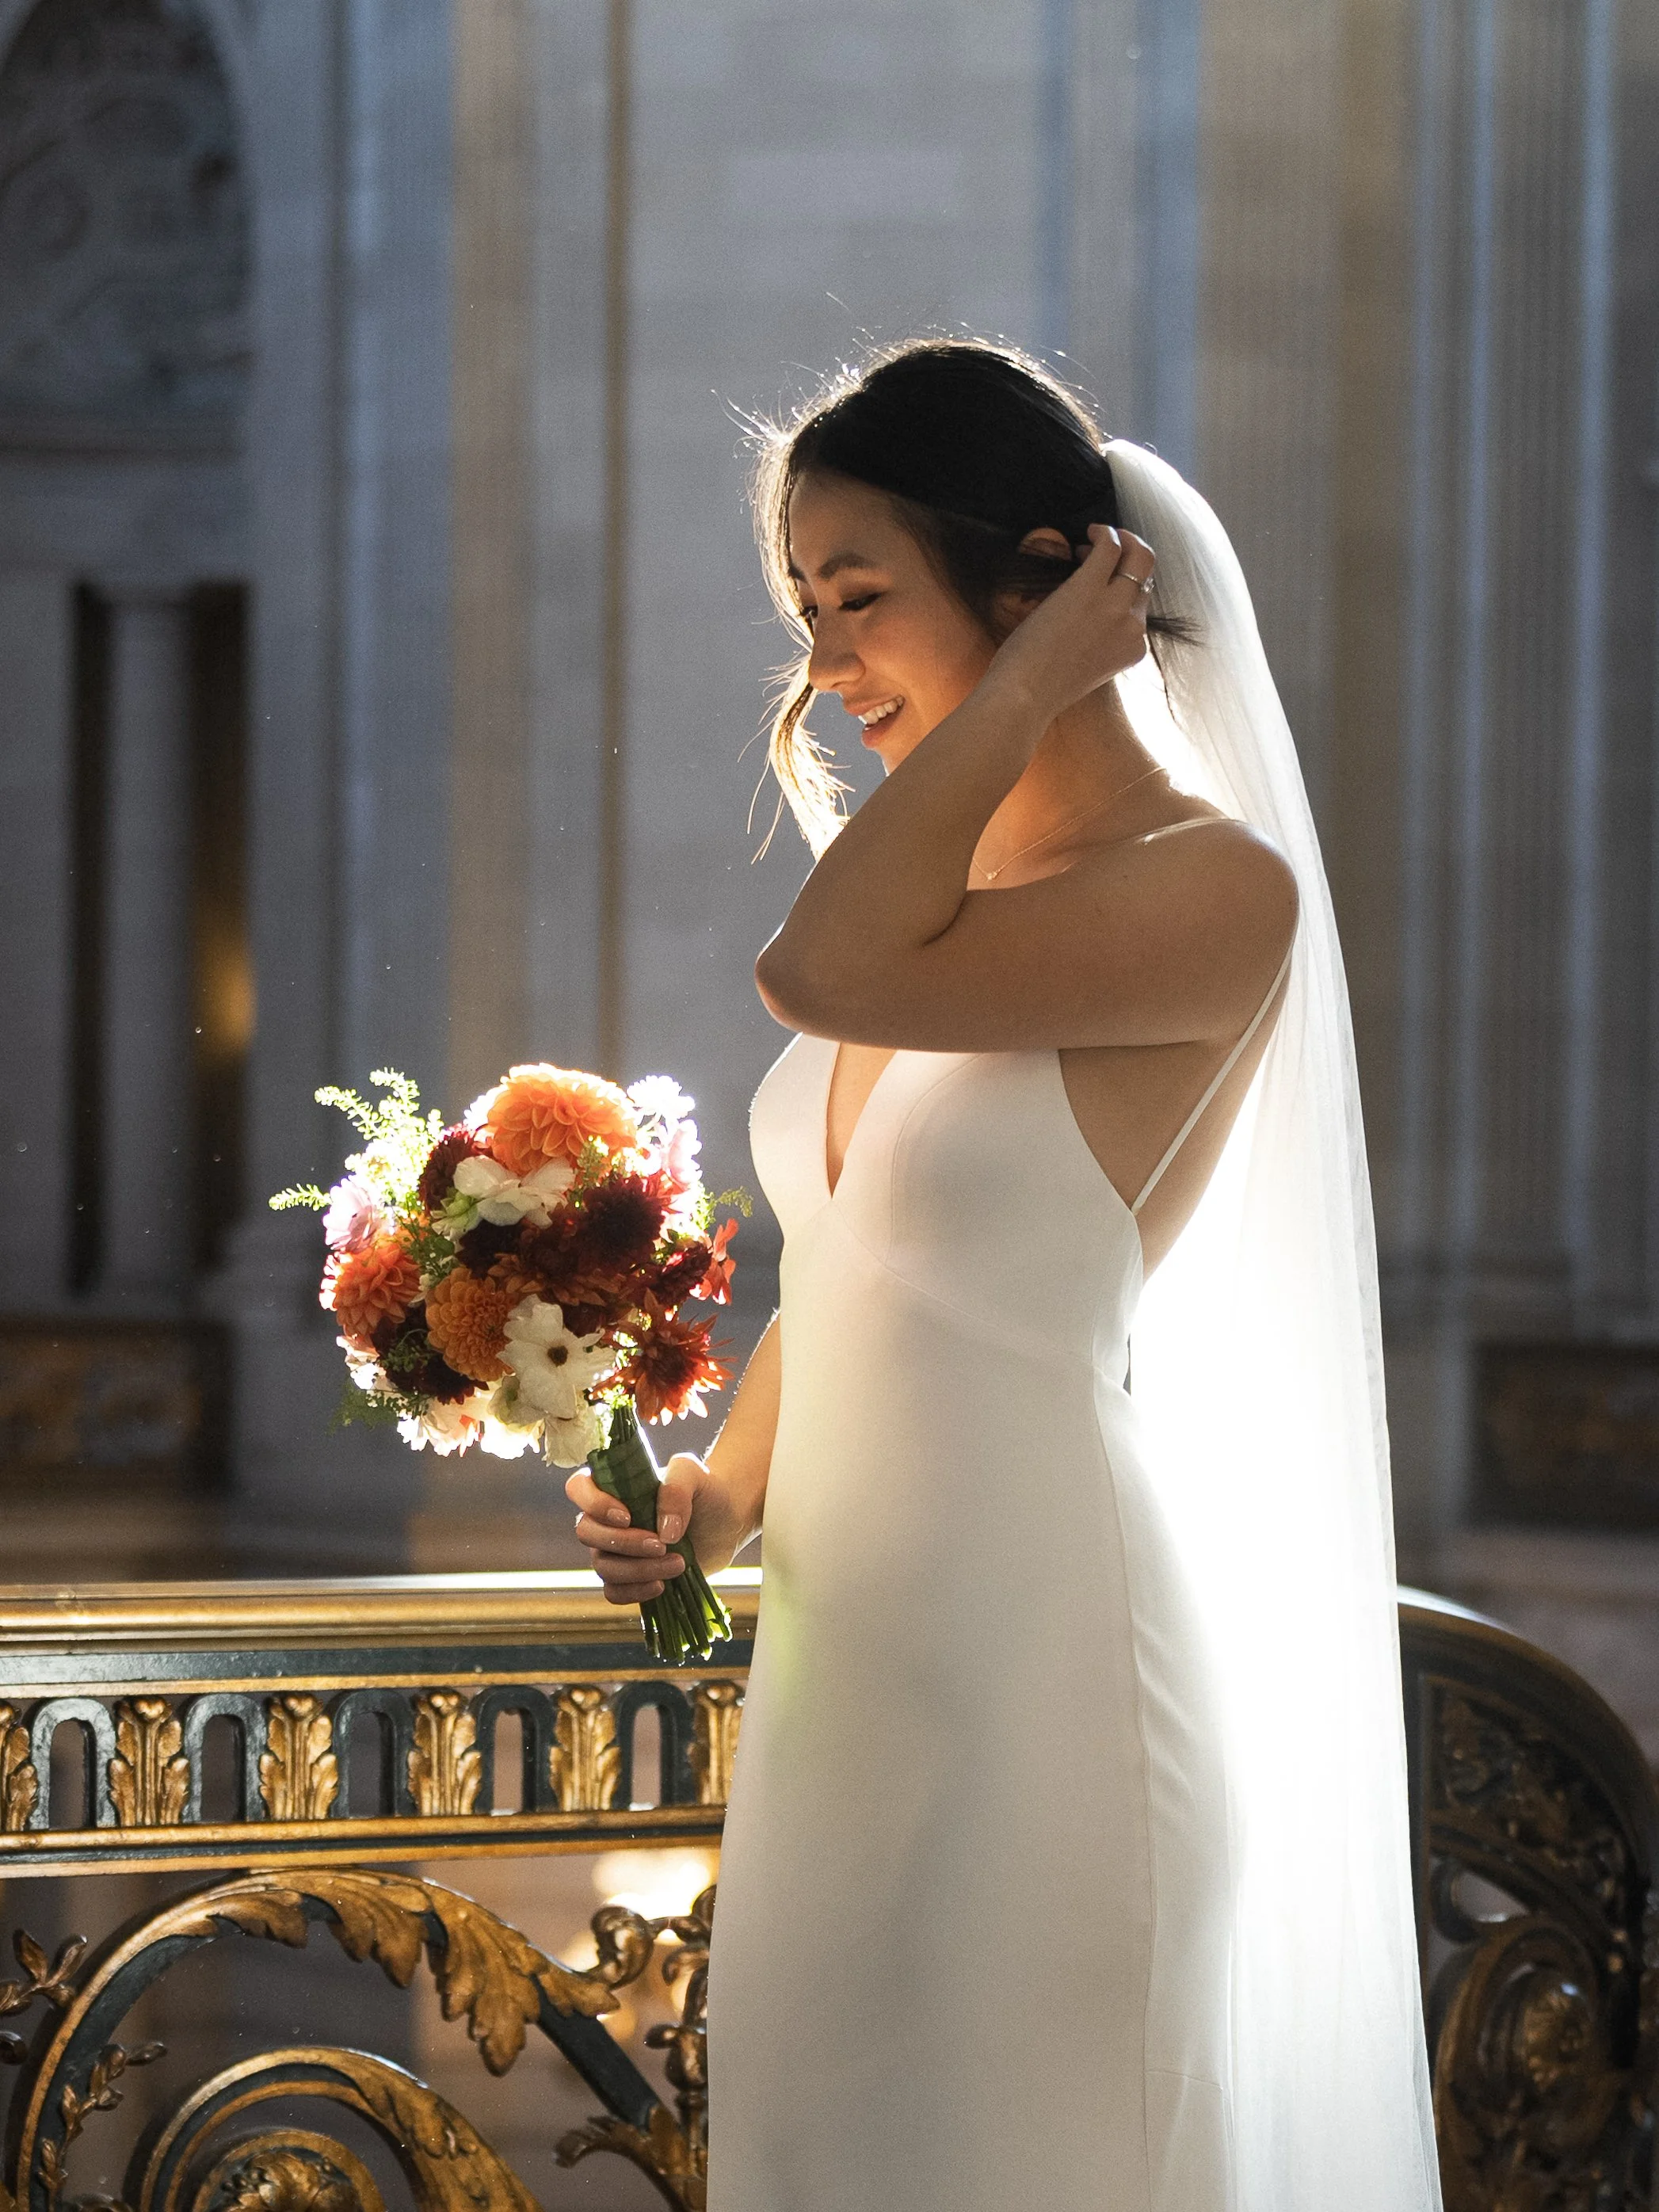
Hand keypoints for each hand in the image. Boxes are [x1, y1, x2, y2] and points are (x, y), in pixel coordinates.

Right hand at [564, 1451, 748, 1604]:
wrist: (726, 1522)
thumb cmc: (705, 1491)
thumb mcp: (694, 1475)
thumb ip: (675, 1490)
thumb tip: (663, 1532)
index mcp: (614, 1485)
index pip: (578, 1488)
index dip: (593, 1504)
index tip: (627, 1516)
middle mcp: (606, 1518)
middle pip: (587, 1533)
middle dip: (624, 1544)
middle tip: (661, 1545)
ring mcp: (615, 1550)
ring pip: (603, 1566)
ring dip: (638, 1570)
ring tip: (678, 1564)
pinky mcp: (629, 1576)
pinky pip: (613, 1592)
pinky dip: (634, 1593)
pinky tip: (661, 1585)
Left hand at [991, 524, 1155, 721]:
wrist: (1025, 695)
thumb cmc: (1042, 686)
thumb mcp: (1085, 666)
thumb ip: (1097, 641)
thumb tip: (1087, 612)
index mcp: (1133, 648)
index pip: (1140, 606)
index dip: (1122, 585)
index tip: (1101, 579)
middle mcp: (1133, 627)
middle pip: (1147, 577)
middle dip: (1131, 555)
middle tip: (1109, 546)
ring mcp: (1116, 607)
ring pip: (1139, 557)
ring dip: (1120, 539)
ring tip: (1093, 538)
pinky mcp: (1090, 588)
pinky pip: (1111, 547)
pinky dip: (1104, 533)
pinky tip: (1088, 533)